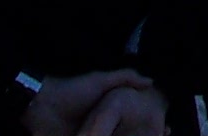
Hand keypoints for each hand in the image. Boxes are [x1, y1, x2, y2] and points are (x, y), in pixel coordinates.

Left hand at [21, 72, 161, 135]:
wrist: (41, 108)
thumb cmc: (73, 91)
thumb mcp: (100, 81)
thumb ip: (124, 78)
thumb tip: (151, 81)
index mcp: (107, 112)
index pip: (131, 121)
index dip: (146, 127)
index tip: (165, 130)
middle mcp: (101, 126)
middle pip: (123, 135)